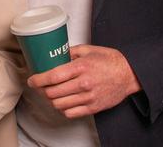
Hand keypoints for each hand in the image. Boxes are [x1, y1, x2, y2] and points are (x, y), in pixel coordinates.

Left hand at [27, 45, 141, 117]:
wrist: (130, 74)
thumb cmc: (110, 60)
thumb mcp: (88, 49)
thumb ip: (70, 51)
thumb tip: (54, 54)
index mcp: (81, 68)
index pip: (53, 76)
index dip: (38, 80)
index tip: (32, 80)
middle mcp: (84, 84)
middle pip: (53, 92)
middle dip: (41, 90)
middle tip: (39, 85)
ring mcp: (89, 97)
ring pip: (59, 104)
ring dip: (50, 100)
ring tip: (49, 93)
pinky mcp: (94, 107)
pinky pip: (71, 113)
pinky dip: (62, 109)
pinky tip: (61, 101)